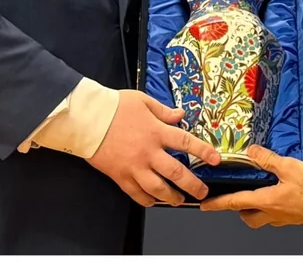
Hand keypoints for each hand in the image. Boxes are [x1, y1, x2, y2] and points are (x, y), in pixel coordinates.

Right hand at [87, 90, 220, 207]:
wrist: (87, 119)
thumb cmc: (113, 106)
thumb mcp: (142, 101)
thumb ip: (163, 110)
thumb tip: (180, 114)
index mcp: (156, 131)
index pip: (186, 143)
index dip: (203, 152)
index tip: (215, 160)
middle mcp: (148, 152)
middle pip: (176, 173)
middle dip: (193, 185)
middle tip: (202, 192)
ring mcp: (134, 167)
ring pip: (158, 188)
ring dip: (172, 197)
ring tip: (179, 200)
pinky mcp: (120, 176)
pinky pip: (136, 194)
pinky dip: (147, 200)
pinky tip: (153, 201)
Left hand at [199, 145, 302, 227]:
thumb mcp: (288, 166)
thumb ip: (267, 159)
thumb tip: (251, 152)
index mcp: (267, 201)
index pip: (235, 202)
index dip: (218, 204)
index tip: (205, 205)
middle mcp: (272, 213)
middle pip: (247, 217)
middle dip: (238, 209)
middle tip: (235, 197)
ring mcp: (283, 218)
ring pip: (261, 218)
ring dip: (255, 209)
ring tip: (257, 193)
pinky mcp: (293, 217)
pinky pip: (276, 216)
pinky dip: (270, 207)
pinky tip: (277, 194)